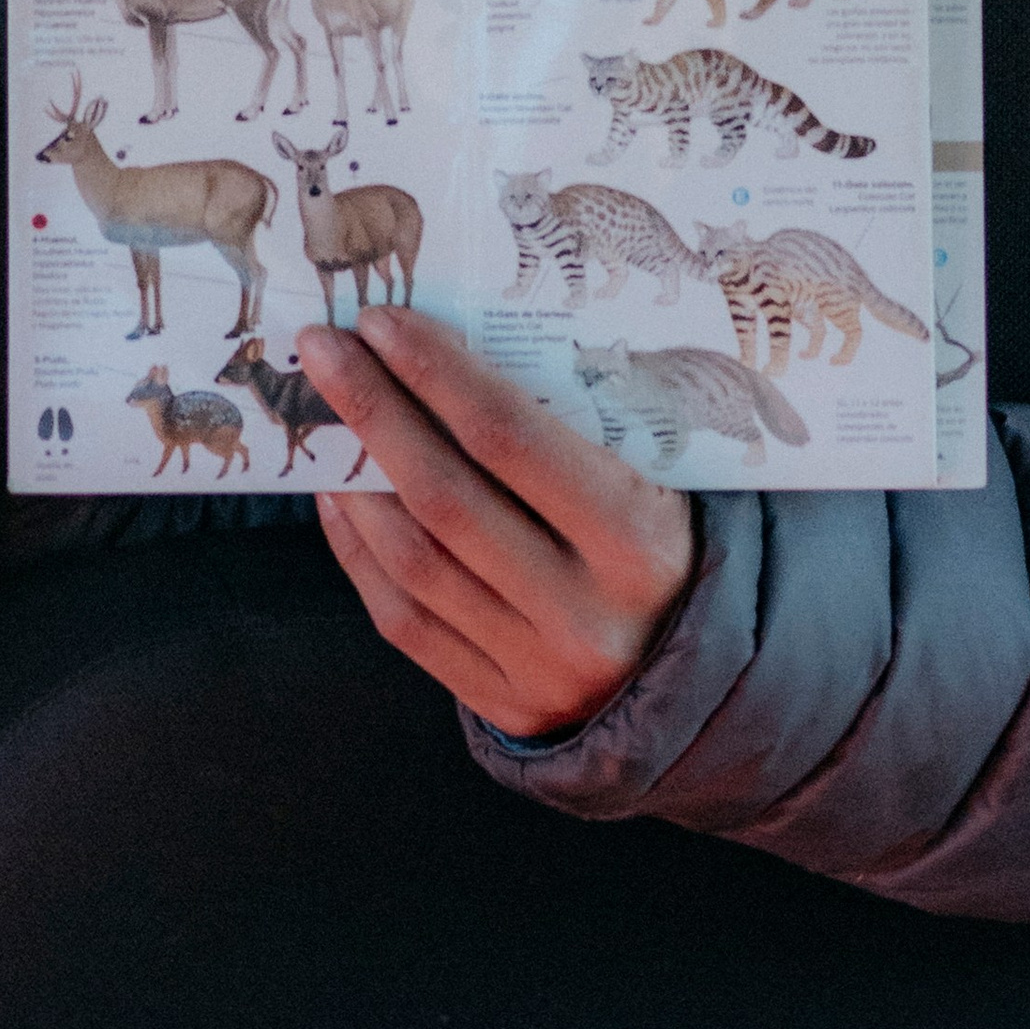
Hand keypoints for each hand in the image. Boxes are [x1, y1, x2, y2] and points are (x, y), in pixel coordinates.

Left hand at [306, 308, 699, 736]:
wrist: (705, 677)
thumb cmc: (672, 546)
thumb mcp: (657, 481)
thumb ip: (571, 432)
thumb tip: (448, 351)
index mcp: (637, 539)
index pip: (511, 438)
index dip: (437, 373)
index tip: (383, 321)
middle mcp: (584, 612)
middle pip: (445, 495)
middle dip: (373, 409)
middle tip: (324, 348)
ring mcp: (538, 668)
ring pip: (414, 561)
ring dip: (355, 477)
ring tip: (325, 413)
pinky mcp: (503, 707)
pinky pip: (405, 620)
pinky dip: (360, 550)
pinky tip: (340, 495)